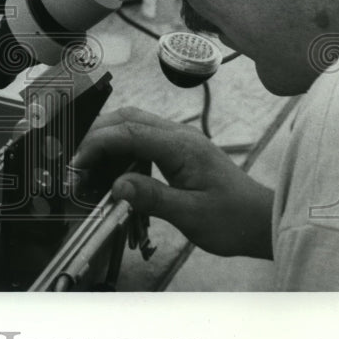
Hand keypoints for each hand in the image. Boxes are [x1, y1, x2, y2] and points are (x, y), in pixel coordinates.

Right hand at [71, 106, 273, 258]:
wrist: (260, 220)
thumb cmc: (231, 220)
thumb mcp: (191, 215)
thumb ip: (152, 197)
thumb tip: (117, 186)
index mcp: (181, 147)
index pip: (129, 132)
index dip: (98, 144)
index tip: (78, 164)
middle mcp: (179, 135)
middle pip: (128, 117)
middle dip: (97, 133)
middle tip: (78, 160)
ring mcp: (179, 139)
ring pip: (134, 121)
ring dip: (108, 136)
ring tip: (90, 162)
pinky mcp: (179, 148)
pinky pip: (143, 134)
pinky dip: (121, 143)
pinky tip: (114, 165)